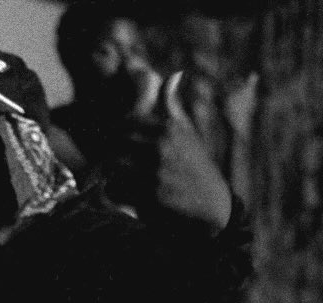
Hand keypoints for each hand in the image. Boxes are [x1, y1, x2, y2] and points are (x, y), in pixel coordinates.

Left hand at [127, 71, 232, 236]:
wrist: (212, 207)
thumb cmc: (195, 166)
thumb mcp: (187, 132)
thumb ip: (172, 105)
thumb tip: (174, 74)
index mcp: (168, 128)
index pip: (125, 121)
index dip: (116, 132)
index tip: (118, 143)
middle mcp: (161, 146)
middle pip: (114, 143)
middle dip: (110, 153)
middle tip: (114, 164)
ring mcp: (155, 170)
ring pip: (111, 167)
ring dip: (112, 174)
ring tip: (123, 179)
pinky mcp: (150, 195)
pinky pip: (115, 190)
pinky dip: (117, 194)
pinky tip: (129, 196)